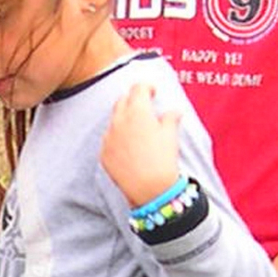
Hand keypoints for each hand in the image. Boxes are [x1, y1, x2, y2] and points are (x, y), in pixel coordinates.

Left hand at [101, 82, 184, 205]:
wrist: (150, 189)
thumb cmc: (163, 161)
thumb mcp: (171, 136)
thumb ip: (170, 118)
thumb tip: (173, 112)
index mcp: (137, 111)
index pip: (138, 88)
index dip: (147, 87)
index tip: (152, 90)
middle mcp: (119, 121)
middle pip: (122, 100)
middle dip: (133, 99)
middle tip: (143, 105)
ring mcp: (109, 137)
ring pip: (114, 120)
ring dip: (124, 119)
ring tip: (137, 129)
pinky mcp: (103, 153)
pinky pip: (109, 139)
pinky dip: (117, 138)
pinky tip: (128, 146)